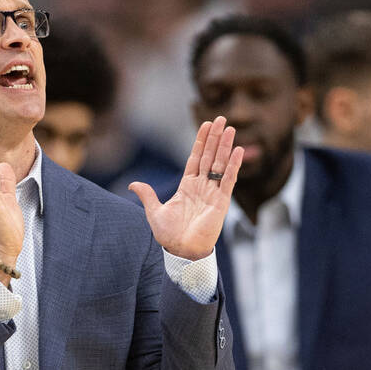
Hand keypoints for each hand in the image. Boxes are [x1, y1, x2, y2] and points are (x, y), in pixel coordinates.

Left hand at [129, 116, 242, 260]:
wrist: (181, 251)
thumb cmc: (169, 235)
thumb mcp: (154, 211)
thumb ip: (147, 195)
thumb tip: (132, 184)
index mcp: (187, 186)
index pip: (196, 158)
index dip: (200, 142)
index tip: (205, 125)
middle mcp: (202, 186)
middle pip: (210, 156)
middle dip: (215, 137)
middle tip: (221, 118)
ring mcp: (213, 192)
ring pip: (220, 164)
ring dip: (225, 146)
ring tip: (230, 128)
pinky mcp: (221, 202)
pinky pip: (229, 180)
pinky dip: (234, 165)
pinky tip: (238, 150)